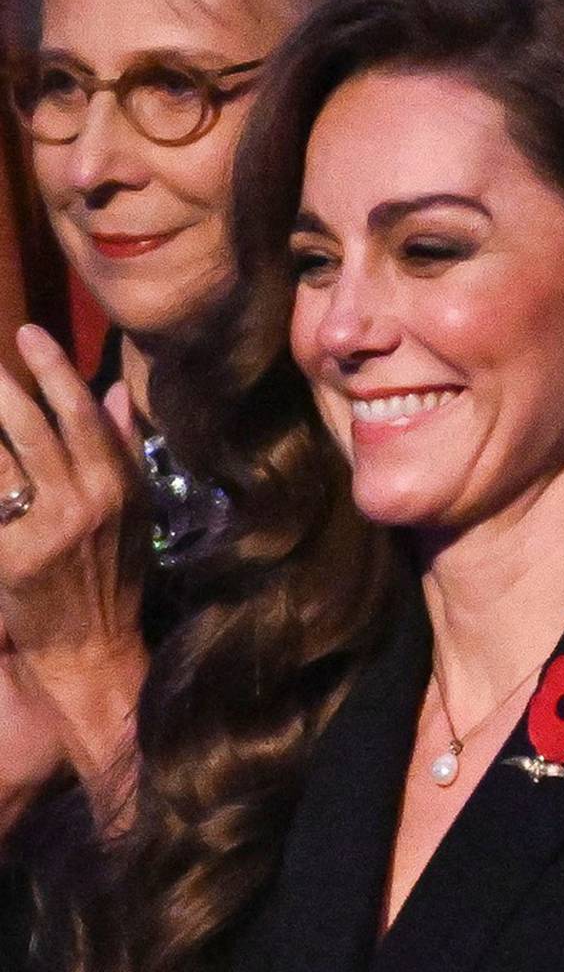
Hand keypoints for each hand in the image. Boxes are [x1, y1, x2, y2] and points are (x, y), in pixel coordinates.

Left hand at [0, 325, 148, 799]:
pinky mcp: (10, 558)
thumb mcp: (132, 509)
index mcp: (118, 485)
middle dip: (3, 388)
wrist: (90, 647)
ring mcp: (46, 530)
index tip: (31, 334)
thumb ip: (122, 448)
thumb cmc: (112, 575)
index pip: (83, 413)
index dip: (54, 370)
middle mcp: (85, 502)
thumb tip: (115, 392)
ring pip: (3, 460)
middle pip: (34, 428)